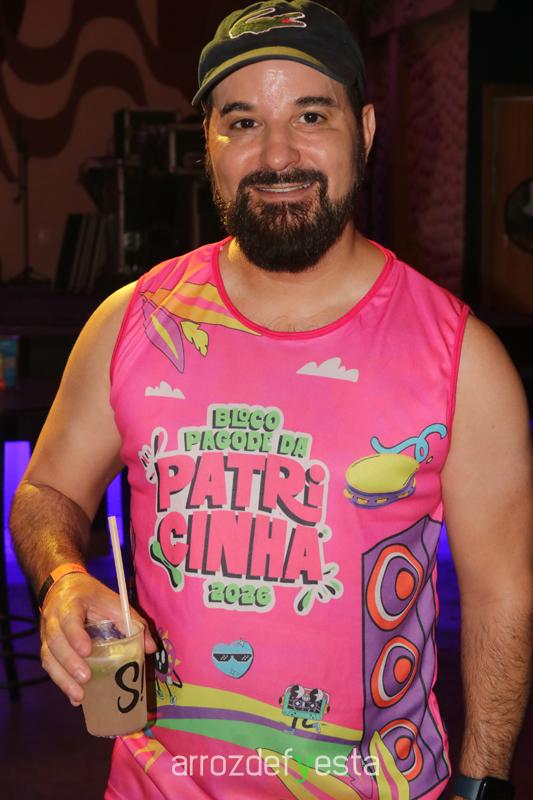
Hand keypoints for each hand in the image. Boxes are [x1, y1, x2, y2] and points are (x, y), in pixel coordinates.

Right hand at [40, 572, 156, 705]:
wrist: (64, 586)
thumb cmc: (92, 596)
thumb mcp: (113, 601)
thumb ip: (132, 621)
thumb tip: (150, 648)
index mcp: (71, 603)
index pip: (69, 619)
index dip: (75, 635)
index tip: (87, 651)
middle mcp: (53, 619)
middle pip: (55, 642)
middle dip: (69, 663)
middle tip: (86, 678)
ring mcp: (47, 634)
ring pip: (48, 658)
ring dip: (63, 679)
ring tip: (79, 697)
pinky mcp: (47, 647)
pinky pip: (50, 666)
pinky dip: (62, 683)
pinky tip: (75, 698)